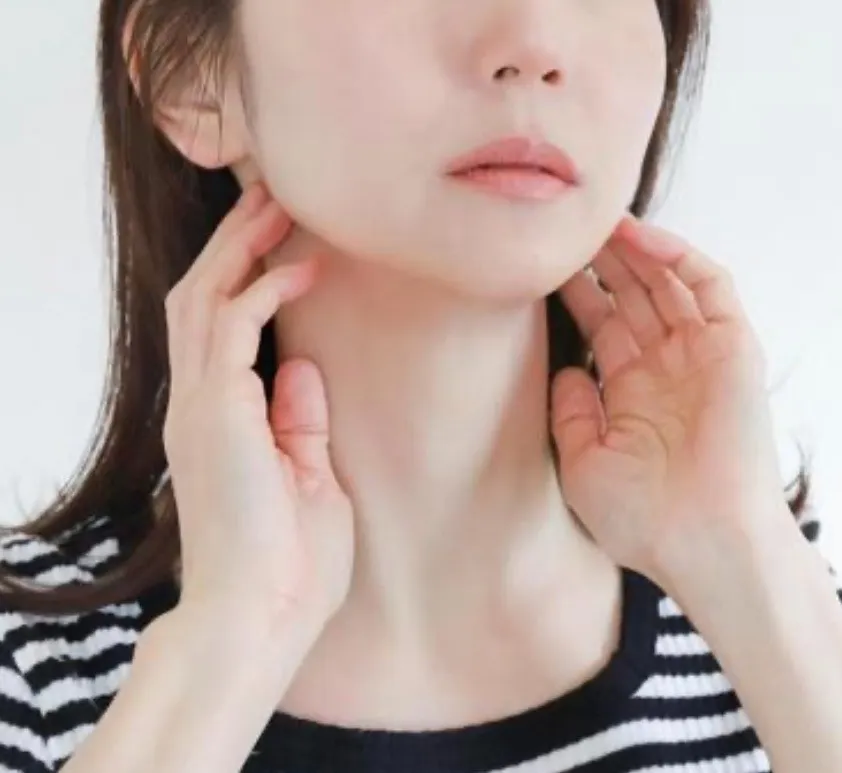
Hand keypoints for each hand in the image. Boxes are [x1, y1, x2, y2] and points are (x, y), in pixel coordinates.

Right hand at [162, 182, 352, 640]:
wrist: (259, 621)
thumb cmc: (290, 567)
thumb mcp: (308, 479)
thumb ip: (298, 423)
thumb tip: (301, 367)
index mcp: (219, 422)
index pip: (218, 328)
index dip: (244, 276)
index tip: (286, 239)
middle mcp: (198, 407)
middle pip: (201, 297)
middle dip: (236, 243)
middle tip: (274, 196)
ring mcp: (200, 409)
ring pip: (203, 299)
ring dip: (241, 248)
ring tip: (278, 205)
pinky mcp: (216, 415)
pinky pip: (230, 330)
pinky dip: (262, 291)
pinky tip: (303, 270)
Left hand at [552, 215, 788, 585]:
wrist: (704, 543)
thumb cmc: (644, 519)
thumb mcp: (583, 463)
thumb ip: (571, 412)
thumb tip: (564, 370)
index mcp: (632, 394)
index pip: (602, 325)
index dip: (574, 291)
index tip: (539, 264)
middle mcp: (667, 368)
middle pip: (633, 295)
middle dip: (602, 260)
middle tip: (567, 225)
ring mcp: (702, 356)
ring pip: (669, 282)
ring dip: (636, 249)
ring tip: (598, 220)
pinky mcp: (734, 348)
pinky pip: (711, 287)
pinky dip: (681, 257)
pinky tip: (642, 238)